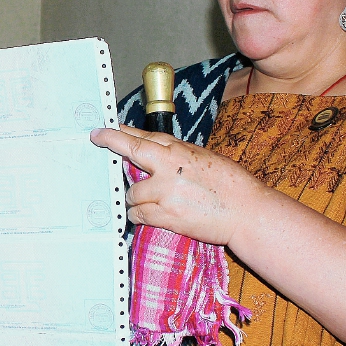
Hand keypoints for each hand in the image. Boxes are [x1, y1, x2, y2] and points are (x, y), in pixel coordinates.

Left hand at [89, 125, 262, 246]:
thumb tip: (154, 152)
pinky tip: (143, 214)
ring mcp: (166, 192)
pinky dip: (137, 215)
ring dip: (133, 197)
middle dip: (111, 144)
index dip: (119, 132)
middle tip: (98, 140)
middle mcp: (169, 168)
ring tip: (144, 200)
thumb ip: (177, 155)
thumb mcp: (204, 158)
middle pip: (130, 152)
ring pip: (131, 192)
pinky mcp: (166, 216)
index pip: (143, 137)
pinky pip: (138, 214)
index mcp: (180, 151)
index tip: (104, 129)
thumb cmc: (232, 185)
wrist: (247, 212)